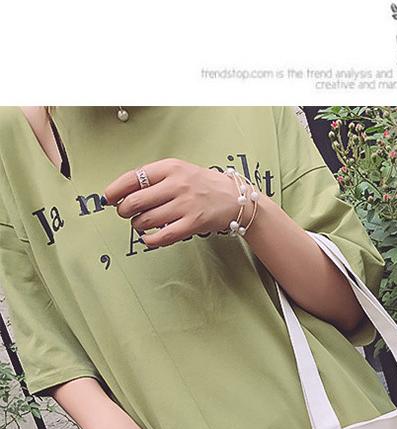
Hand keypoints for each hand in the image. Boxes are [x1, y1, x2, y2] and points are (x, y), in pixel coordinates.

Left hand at [102, 158, 245, 247]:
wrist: (235, 198)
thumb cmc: (203, 185)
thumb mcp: (179, 171)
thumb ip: (154, 178)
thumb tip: (123, 193)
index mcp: (170, 168)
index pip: (133, 178)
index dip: (115, 190)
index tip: (109, 198)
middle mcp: (177, 185)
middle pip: (135, 201)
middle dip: (124, 210)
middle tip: (126, 213)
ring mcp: (185, 205)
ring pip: (147, 220)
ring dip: (138, 225)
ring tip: (141, 224)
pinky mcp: (193, 224)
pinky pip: (163, 236)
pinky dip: (150, 240)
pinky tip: (148, 239)